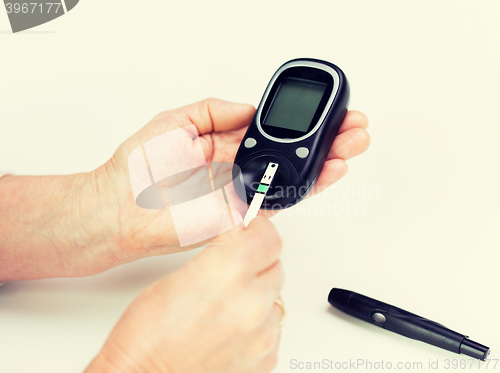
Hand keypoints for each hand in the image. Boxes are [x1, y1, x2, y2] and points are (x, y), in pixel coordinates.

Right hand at [85, 217, 284, 372]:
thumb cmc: (147, 334)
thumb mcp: (179, 274)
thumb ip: (219, 251)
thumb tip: (238, 233)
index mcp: (228, 273)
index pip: (269, 237)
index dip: (258, 229)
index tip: (251, 230)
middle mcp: (251, 304)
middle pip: (275, 265)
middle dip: (257, 260)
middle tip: (234, 266)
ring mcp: (261, 335)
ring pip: (276, 297)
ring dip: (258, 293)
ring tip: (227, 303)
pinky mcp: (264, 357)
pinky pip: (273, 327)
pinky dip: (258, 322)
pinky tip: (231, 325)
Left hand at [97, 99, 369, 262]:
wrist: (120, 209)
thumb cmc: (139, 168)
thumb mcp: (176, 121)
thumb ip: (214, 111)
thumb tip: (249, 108)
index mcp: (223, 144)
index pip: (271, 132)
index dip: (298, 124)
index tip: (323, 112)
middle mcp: (237, 169)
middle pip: (289, 154)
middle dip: (324, 141)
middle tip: (352, 129)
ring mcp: (242, 193)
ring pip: (292, 177)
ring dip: (324, 163)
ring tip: (350, 146)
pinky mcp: (242, 216)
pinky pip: (278, 202)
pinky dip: (304, 189)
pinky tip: (327, 171)